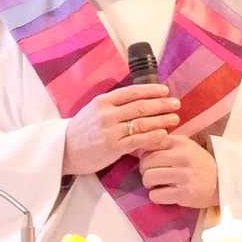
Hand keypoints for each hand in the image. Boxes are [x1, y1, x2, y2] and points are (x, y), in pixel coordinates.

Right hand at [63, 82, 180, 175]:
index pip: (132, 92)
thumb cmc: (82, 130)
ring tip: (175, 119)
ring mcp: (110, 131)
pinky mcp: (112, 148)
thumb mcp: (94, 110)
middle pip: (140, 106)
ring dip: (161, 120)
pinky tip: (164, 135)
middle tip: (177, 104)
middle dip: (161, 104)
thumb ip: (114, 105)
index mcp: (103, 101)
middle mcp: (107, 113)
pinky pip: (138, 141)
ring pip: (142, 122)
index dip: (151, 90)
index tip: (165, 91)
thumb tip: (138, 99)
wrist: (64, 150)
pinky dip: (153, 137)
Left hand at [139, 135, 217, 206]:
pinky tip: (164, 194)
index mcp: (180, 142)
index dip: (144, 154)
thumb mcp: (184, 147)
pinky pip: (156, 195)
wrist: (222, 182)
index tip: (149, 160)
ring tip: (157, 184)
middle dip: (144, 170)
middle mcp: (181, 157)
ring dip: (148, 183)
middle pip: (146, 162)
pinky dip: (155, 196)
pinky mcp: (183, 193)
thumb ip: (163, 145)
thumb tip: (135, 148)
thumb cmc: (199, 164)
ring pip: (148, 178)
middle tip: (152, 174)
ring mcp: (183, 176)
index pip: (150, 143)